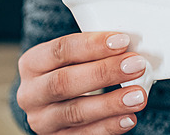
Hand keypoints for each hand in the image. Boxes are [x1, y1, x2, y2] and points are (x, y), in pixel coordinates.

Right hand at [17, 32, 147, 133]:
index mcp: (32, 63)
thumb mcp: (73, 57)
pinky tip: (128, 118)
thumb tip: (130, 47)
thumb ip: (94, 52)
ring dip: (110, 103)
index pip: (60, 50)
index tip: (122, 41)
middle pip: (64, 81)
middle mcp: (31, 93)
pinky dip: (109, 127)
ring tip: (138, 96)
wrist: (55, 104)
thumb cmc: (70, 71)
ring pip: (75, 112)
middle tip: (135, 65)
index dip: (92, 45)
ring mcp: (43, 120)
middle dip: (104, 72)